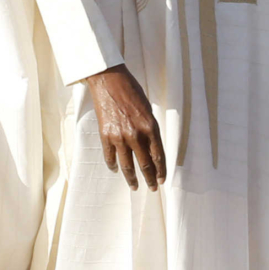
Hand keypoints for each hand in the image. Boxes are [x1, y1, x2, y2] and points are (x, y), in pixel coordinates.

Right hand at [83, 65, 166, 191]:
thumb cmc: (131, 91)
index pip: (158, 156)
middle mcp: (136, 135)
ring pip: (127, 165)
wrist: (109, 81)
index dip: (161, 170)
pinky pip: (110, 157)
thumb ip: (150, 129)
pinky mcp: (106, 136)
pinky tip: (116, 170)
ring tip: (135, 186)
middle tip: (152, 187)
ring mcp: (120, 137)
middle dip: (150, 178)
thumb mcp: (147, 110)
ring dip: (132, 179)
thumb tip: (151, 147)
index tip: (162, 180)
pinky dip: (114, 165)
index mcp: (150, 127)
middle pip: (145, 164)